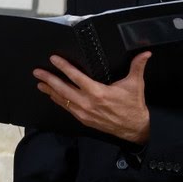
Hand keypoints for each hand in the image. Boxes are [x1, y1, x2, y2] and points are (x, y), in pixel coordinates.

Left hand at [35, 52, 150, 142]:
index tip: (54, 59)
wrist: (133, 128)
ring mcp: (83, 112)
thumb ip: (137, 66)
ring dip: (50, 90)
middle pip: (63, 89)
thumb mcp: (136, 84)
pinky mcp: (83, 119)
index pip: (76, 77)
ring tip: (39, 83)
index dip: (64, 67)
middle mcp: (88, 103)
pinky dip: (58, 100)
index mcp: (98, 92)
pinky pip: (67, 108)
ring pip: (62, 99)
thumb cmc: (133, 105)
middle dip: (49, 79)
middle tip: (37, 72)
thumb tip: (145, 53)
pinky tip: (52, 95)